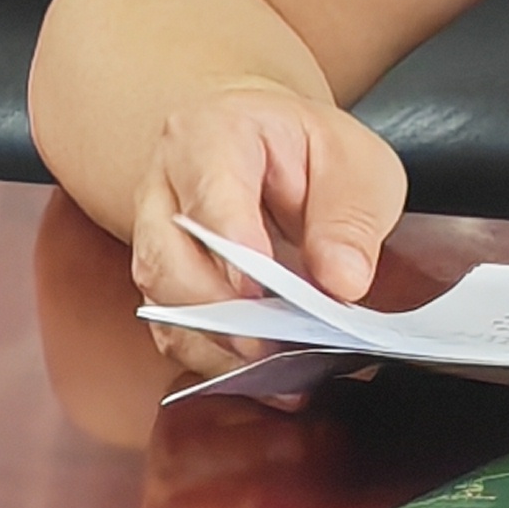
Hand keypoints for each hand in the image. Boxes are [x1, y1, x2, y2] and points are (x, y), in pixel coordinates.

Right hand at [129, 82, 406, 378]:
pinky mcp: (162, 282)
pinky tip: (265, 373)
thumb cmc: (310, 150)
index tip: (263, 291)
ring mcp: (153, 236)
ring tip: (282, 366)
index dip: (234, 248)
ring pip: (163, 302)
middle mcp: (165, 185)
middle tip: (278, 342)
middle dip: (222, 311)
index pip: (210, 194)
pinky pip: (173, 331)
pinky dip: (217, 358)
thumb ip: (349, 219)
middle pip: (168, 259)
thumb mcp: (355, 164)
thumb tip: (341, 282)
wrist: (273, 148)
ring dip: (220, 343)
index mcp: (212, 134)